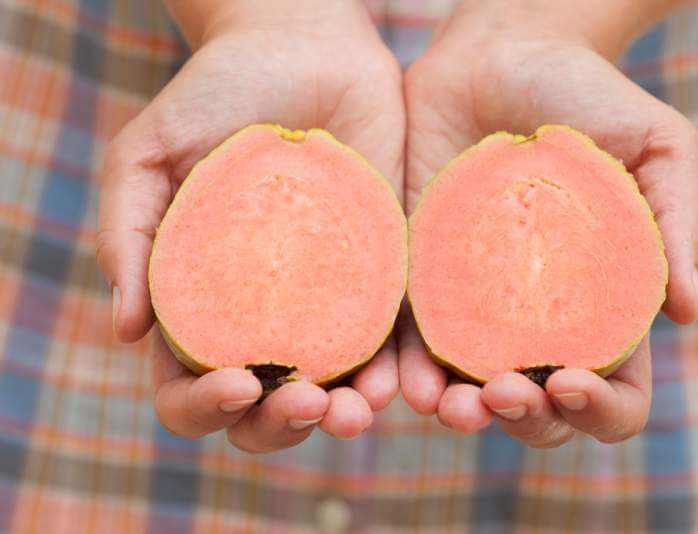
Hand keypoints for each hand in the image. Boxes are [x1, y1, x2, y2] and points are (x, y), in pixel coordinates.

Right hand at [96, 1, 403, 451]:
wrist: (304, 49)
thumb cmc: (216, 97)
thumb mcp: (149, 156)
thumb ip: (129, 235)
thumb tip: (126, 330)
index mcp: (202, 304)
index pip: (188, 386)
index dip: (202, 406)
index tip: (235, 384)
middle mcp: (264, 317)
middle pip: (262, 409)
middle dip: (278, 425)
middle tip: (304, 402)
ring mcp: (326, 302)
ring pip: (332, 389)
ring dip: (343, 417)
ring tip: (356, 412)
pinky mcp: (383, 276)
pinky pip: (391, 338)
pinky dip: (397, 372)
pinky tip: (404, 383)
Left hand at [400, 1, 697, 444]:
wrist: (500, 54)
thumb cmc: (588, 96)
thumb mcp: (657, 147)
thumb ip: (676, 223)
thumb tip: (686, 309)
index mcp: (601, 305)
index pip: (615, 388)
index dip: (601, 408)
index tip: (573, 382)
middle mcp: (538, 318)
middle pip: (539, 406)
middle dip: (525, 418)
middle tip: (505, 391)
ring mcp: (476, 303)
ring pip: (469, 388)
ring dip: (460, 414)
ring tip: (447, 407)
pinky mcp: (420, 275)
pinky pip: (410, 336)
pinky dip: (406, 370)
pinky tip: (403, 384)